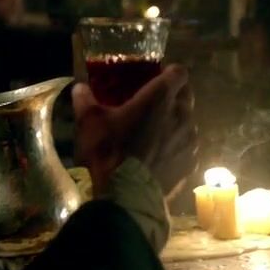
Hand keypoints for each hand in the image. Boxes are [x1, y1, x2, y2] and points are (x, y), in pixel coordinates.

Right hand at [73, 65, 196, 198]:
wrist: (126, 197)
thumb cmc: (109, 152)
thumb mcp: (89, 122)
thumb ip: (85, 100)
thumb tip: (79, 87)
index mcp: (161, 97)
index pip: (179, 72)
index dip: (169, 73)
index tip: (156, 78)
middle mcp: (183, 115)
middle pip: (186, 96)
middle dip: (172, 97)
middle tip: (152, 106)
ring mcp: (190, 140)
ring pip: (187, 123)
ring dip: (175, 124)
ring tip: (155, 134)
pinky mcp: (191, 163)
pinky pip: (186, 147)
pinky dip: (176, 147)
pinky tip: (159, 157)